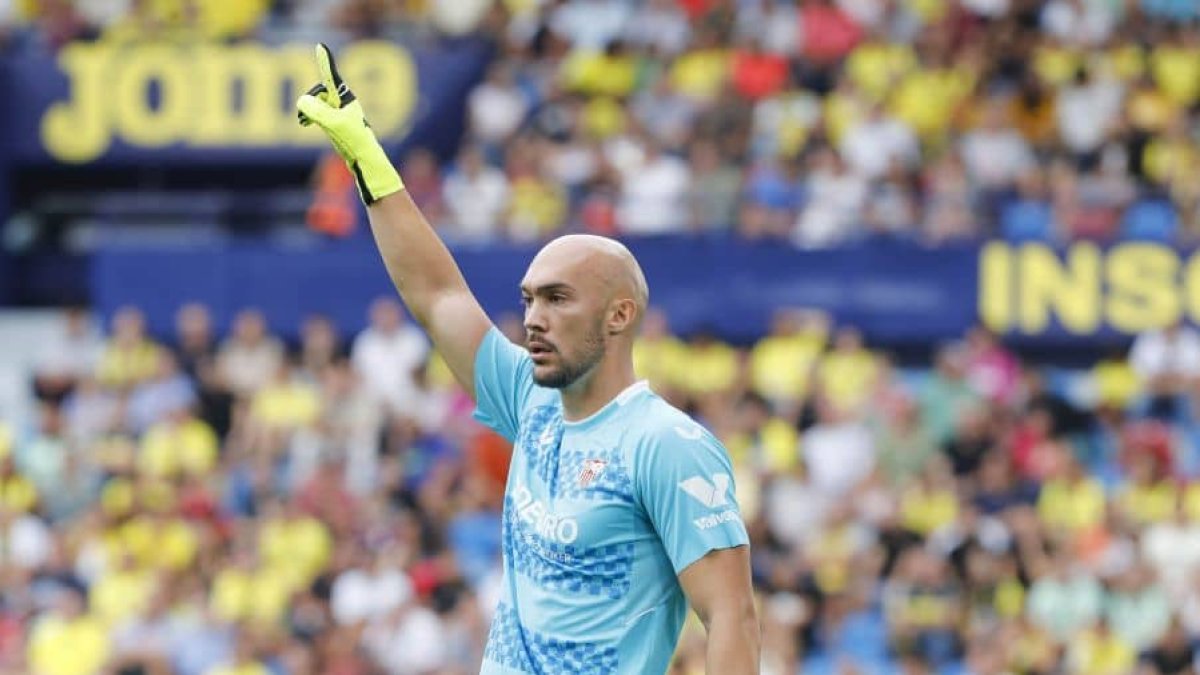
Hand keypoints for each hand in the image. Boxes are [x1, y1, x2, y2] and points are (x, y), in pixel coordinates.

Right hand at [296, 43, 403, 204]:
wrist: (367, 163)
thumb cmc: (355, 142)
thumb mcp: (333, 125)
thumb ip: (316, 111)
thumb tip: (301, 101)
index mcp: (347, 99)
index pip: (332, 77)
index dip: (325, 62)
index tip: (320, 46)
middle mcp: (345, 104)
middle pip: (319, 93)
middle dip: (308, 101)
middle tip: (302, 118)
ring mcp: (341, 115)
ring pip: (318, 104)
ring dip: (307, 110)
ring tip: (302, 122)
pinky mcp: (338, 126)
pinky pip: (319, 114)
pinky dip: (310, 116)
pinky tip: (305, 123)